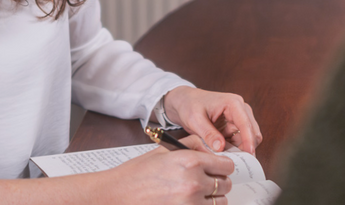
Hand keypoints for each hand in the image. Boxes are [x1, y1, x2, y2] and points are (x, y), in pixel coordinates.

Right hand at [102, 136, 233, 204]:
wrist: (118, 195)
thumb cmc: (138, 174)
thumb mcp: (165, 151)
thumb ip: (192, 145)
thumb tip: (210, 150)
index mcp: (190, 162)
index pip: (226, 165)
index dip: (223, 166)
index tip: (219, 168)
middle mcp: (194, 183)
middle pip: (226, 184)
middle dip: (218, 182)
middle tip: (207, 181)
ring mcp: (191, 204)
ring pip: (220, 202)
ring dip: (213, 198)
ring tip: (197, 194)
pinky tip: (191, 202)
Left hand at [162, 86, 262, 154]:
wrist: (184, 101)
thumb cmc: (190, 105)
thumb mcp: (195, 120)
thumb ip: (208, 134)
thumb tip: (221, 147)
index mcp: (233, 103)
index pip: (245, 124)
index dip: (248, 140)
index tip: (249, 154)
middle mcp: (240, 109)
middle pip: (252, 132)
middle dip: (246, 147)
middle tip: (234, 160)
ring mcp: (239, 118)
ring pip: (248, 139)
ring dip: (240, 149)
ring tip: (226, 157)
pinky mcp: (235, 127)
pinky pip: (240, 142)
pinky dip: (235, 149)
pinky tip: (224, 154)